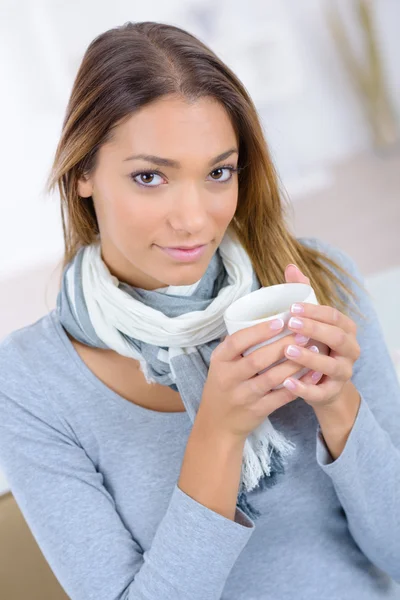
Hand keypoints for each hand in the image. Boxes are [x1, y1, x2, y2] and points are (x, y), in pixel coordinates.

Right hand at [200, 317, 322, 439]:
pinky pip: (282, 396)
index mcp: (219, 361)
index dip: (259, 331)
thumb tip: (261, 318)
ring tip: (312, 350)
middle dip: (282, 345)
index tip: (280, 321)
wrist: (218, 424)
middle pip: (257, 359)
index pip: (237, 342)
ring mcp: (243, 396)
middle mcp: (229, 378)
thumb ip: (235, 346)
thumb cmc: (223, 387)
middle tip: (302, 334)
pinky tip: (313, 374)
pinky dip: (299, 385)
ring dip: (294, 364)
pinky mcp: (257, 410)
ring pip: (272, 378)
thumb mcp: (220, 365)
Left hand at [281, 264, 360, 407]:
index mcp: (346, 329)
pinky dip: (304, 388)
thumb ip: (303, 294)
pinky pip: (319, 393)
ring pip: (330, 365)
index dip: (314, 311)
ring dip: (309, 357)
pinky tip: (287, 382)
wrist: (324, 386)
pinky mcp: (332, 393)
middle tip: (290, 324)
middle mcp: (350, 350)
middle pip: (336, 337)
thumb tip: (290, 266)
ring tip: (287, 350)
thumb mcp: (312, 321)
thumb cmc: (316, 345)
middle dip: (314, 329)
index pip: (334, 316)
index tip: (292, 307)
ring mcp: (343, 373)